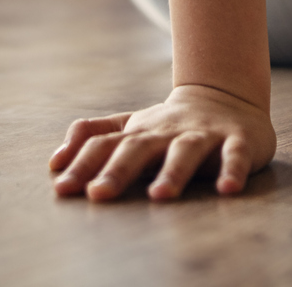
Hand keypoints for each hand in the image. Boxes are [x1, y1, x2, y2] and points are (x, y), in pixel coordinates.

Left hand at [49, 83, 274, 200]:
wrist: (227, 96)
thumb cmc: (169, 124)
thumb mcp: (130, 126)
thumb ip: (94, 137)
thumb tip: (54, 161)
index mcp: (140, 132)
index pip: (105, 145)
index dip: (83, 165)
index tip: (63, 189)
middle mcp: (167, 132)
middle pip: (139, 148)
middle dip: (118, 171)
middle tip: (98, 194)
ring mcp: (203, 135)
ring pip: (186, 151)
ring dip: (172, 173)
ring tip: (159, 196)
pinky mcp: (237, 140)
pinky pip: (235, 155)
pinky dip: (233, 170)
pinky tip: (227, 189)